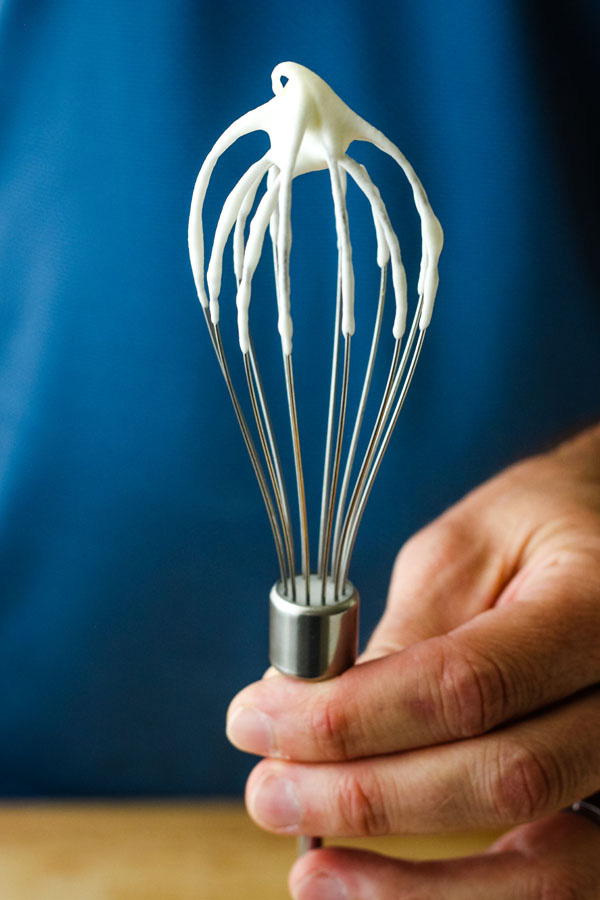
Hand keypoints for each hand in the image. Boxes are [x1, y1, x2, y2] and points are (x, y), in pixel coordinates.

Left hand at [227, 425, 599, 897]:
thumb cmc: (539, 526)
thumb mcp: (469, 544)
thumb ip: (410, 630)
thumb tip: (319, 710)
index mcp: (594, 608)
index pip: (467, 685)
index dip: (352, 716)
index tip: (260, 718)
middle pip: (503, 781)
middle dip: (365, 796)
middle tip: (269, 792)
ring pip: (548, 871)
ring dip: (416, 888)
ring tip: (313, 879)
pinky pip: (559, 883)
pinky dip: (469, 898)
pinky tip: (389, 893)